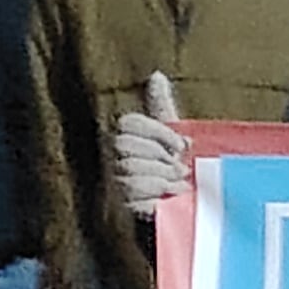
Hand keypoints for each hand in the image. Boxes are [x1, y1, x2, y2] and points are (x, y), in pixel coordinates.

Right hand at [112, 72, 188, 214]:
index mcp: (120, 139)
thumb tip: (156, 75)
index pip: (128, 123)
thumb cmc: (172, 169)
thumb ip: (161, 107)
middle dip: (160, 157)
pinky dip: (158, 198)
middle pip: (124, 145)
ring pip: (129, 172)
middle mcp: (105, 160)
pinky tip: (172, 199)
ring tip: (179, 184)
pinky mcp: (114, 213)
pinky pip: (132, 201)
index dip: (160, 132)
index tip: (183, 145)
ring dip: (162, 179)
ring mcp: (107, 186)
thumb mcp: (170, 136)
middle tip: (181, 168)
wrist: (182, 209)